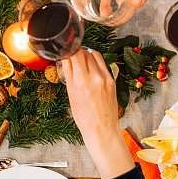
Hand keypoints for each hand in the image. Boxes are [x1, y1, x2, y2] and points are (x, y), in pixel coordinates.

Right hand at [58, 50, 133, 178]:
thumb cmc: (84, 115)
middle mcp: (95, 78)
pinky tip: (91, 69)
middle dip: (77, 53)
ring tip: (82, 62)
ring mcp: (106, 78)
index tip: (66, 50)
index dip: (70, 50)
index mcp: (82, 82)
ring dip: (87, 55)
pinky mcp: (112, 80)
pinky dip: (96, 63)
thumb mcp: (71, 94)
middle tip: (73, 58)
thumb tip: (65, 57)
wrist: (102, 128)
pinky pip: (103, 64)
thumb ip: (69, 73)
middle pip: (85, 52)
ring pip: (95, 55)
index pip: (76, 54)